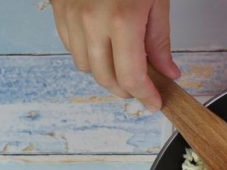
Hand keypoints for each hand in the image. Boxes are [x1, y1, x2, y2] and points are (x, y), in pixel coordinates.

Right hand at [51, 0, 180, 110]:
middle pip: (105, 77)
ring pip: (84, 66)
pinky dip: (88, 55)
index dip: (144, 96)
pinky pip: (70, 47)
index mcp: (122, 20)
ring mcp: (71, 15)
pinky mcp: (58, 9)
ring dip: (105, 73)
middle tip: (142, 89)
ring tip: (123, 64)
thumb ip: (160, 42)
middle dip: (126, 89)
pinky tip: (104, 47)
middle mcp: (92, 21)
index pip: (131, 76)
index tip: (154, 103)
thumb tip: (167, 73)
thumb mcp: (157, 1)